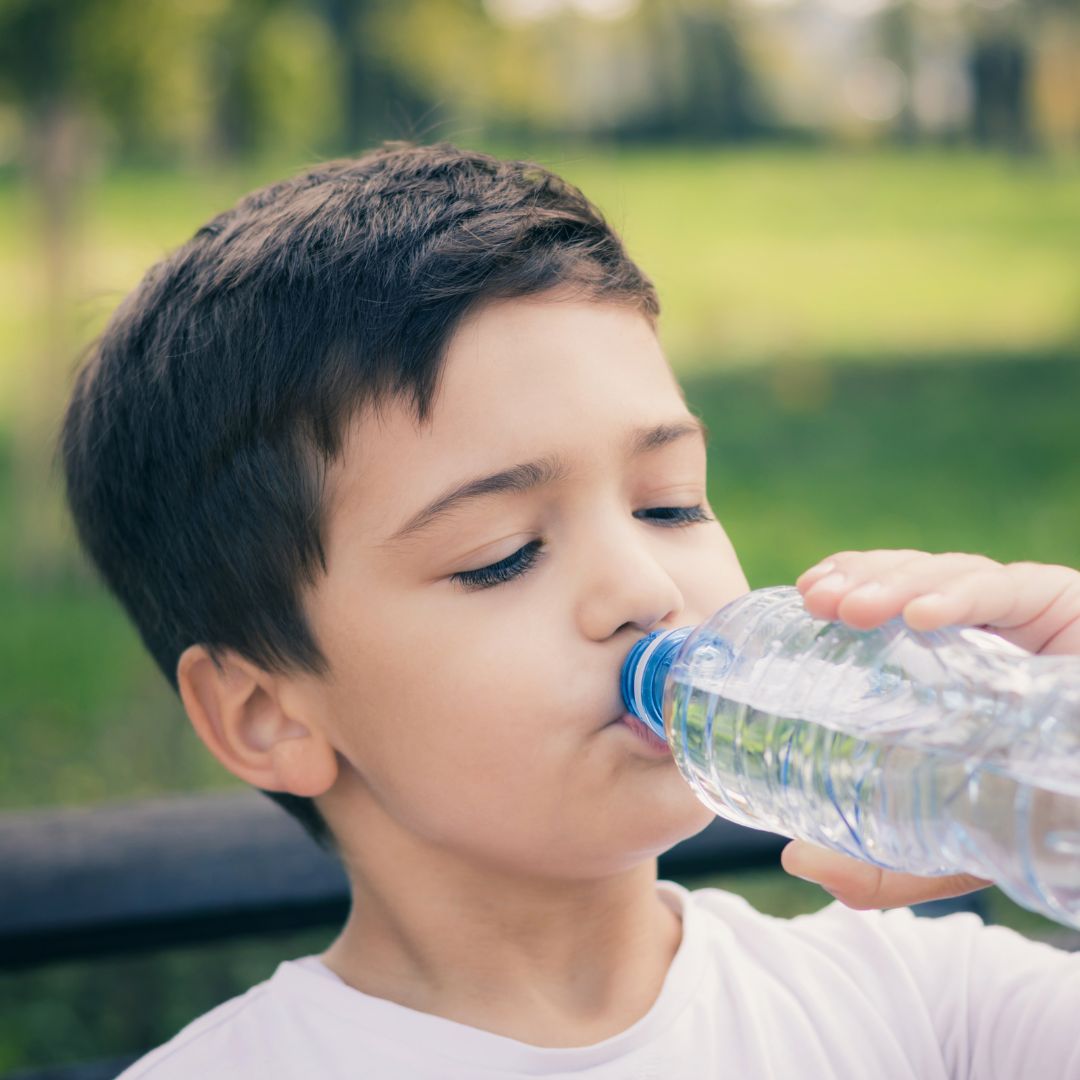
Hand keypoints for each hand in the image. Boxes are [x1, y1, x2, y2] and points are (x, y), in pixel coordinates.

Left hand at [778, 548, 1079, 910]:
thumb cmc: (1038, 818)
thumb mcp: (952, 844)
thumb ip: (881, 863)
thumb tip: (795, 860)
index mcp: (947, 659)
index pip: (889, 600)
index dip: (847, 583)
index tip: (805, 595)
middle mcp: (984, 631)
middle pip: (911, 577)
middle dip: (860, 579)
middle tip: (819, 600)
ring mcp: (1024, 619)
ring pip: (951, 572)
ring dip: (895, 583)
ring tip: (854, 609)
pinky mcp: (1063, 609)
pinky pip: (1012, 591)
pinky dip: (963, 595)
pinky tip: (923, 614)